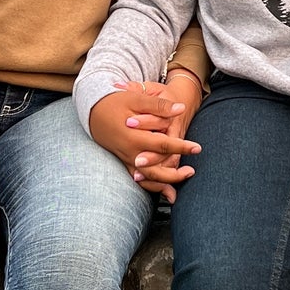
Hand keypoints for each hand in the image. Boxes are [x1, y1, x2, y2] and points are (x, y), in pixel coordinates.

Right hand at [89, 78, 201, 204]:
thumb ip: (159, 106)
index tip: (197, 148)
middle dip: (174, 174)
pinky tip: (165, 191)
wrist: (92, 110)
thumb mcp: (137, 99)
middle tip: (192, 171)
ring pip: (146, 178)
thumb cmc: (115, 102)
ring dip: (164, 183)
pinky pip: (139, 178)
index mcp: (133, 137)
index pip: (161, 145)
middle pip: (154, 170)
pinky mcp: (123, 161)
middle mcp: (129, 152)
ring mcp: (125, 159)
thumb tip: (181, 108)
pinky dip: (152, 185)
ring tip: (180, 182)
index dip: (181, 147)